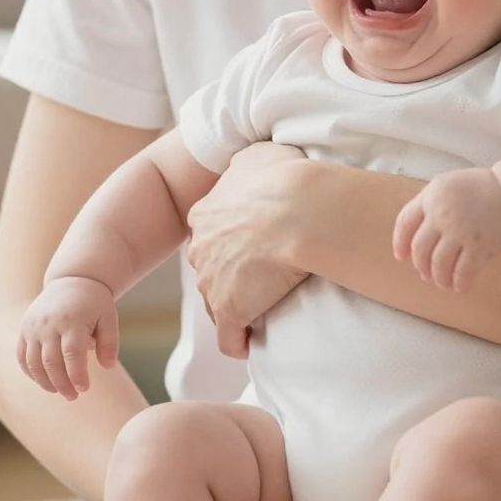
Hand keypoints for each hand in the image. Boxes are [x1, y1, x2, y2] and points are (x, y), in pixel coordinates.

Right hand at [17, 276, 119, 400]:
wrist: (71, 279)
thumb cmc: (94, 303)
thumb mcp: (109, 318)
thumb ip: (110, 343)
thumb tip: (108, 366)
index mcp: (72, 320)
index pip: (72, 354)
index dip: (77, 375)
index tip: (84, 389)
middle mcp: (49, 324)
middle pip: (51, 362)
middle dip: (62, 383)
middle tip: (73, 396)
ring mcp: (33, 326)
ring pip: (33, 362)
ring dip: (45, 382)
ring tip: (59, 391)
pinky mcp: (24, 329)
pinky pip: (22, 356)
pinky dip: (30, 372)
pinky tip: (43, 381)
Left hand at [185, 141, 310, 358]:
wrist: (299, 210)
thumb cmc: (284, 178)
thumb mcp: (256, 156)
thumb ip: (242, 166)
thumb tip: (242, 172)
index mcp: (205, 214)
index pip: (210, 237)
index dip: (231, 244)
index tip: (252, 249)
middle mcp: (201, 250)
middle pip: (210, 269)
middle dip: (229, 276)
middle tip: (260, 278)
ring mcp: (212, 283)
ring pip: (217, 303)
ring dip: (237, 308)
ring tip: (262, 311)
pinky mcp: (230, 311)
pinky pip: (229, 339)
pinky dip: (238, 343)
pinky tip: (252, 344)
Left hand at [391, 167, 500, 290]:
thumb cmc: (478, 190)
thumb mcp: (446, 186)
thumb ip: (429, 206)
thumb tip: (411, 243)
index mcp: (431, 196)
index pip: (404, 223)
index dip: (400, 243)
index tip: (401, 257)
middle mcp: (442, 214)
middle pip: (420, 249)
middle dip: (421, 266)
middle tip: (426, 274)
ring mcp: (461, 230)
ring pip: (439, 264)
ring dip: (439, 278)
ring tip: (444, 282)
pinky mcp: (480, 245)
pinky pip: (463, 272)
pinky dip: (459, 283)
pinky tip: (461, 286)